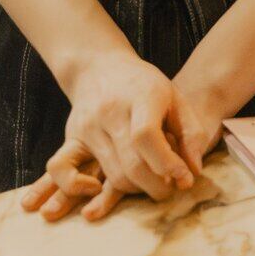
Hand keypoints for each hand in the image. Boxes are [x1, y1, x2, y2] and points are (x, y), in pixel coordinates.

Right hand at [20, 51, 193, 220]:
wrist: (99, 66)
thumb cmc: (144, 86)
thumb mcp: (175, 98)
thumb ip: (190, 134)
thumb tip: (192, 174)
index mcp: (140, 96)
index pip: (146, 136)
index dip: (167, 164)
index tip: (183, 179)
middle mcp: (110, 111)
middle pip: (132, 163)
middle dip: (157, 186)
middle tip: (170, 188)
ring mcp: (87, 125)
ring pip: (112, 174)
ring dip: (136, 189)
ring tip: (150, 183)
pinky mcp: (70, 137)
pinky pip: (62, 170)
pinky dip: (78, 188)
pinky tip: (99, 189)